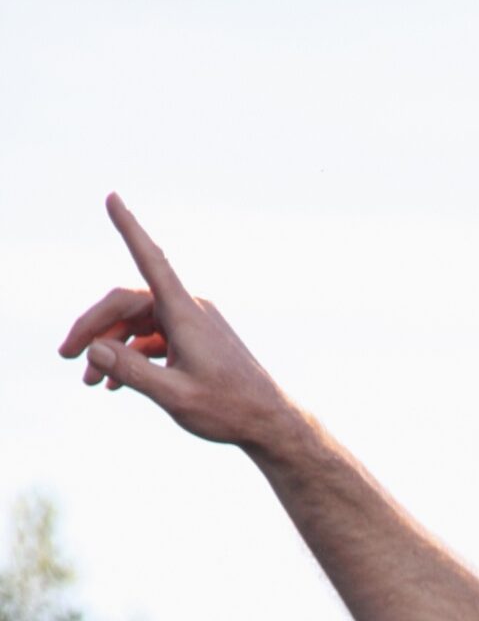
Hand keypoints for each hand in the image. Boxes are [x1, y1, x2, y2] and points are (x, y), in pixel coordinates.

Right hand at [59, 193, 295, 450]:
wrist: (270, 423)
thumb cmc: (229, 410)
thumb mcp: (176, 397)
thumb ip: (133, 372)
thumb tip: (94, 350)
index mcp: (185, 313)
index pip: (151, 260)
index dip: (129, 228)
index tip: (112, 197)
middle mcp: (189, 310)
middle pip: (127, 304)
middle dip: (94, 329)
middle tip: (66, 356)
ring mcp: (193, 324)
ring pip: (138, 323)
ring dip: (112, 349)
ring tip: (90, 383)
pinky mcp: (196, 340)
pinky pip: (154, 338)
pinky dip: (133, 355)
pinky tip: (114, 384)